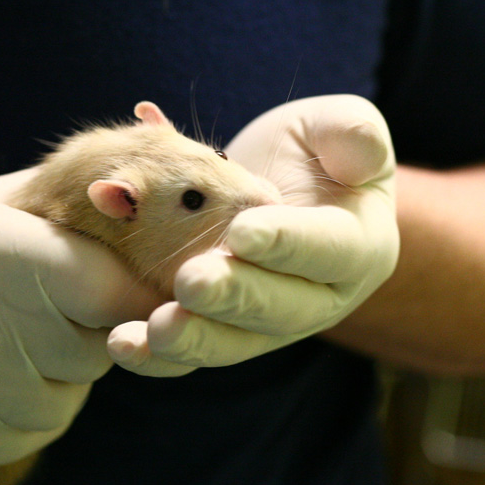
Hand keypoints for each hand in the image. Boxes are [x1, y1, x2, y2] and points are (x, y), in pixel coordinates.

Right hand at [0, 168, 163, 476]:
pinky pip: (20, 436)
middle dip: (84, 333)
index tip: (136, 293)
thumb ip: (63, 209)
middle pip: (92, 351)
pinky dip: (12, 412)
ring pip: (62, 402)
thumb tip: (151, 208)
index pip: (110, 292)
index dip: (133, 295)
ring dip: (50, 378)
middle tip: (40, 311)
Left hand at [107, 94, 398, 375]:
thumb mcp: (338, 127)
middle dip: (235, 297)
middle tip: (191, 282)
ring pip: (236, 342)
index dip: (287, 243)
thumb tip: (362, 154)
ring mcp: (271, 326)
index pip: (328, 249)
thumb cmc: (316, 153)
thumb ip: (352, 133)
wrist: (281, 188)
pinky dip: (157, 357)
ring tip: (154, 329)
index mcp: (359, 247)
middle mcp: (320, 298)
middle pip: (281, 308)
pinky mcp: (227, 336)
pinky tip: (122, 345)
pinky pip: (195, 353)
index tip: (242, 232)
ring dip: (195, 338)